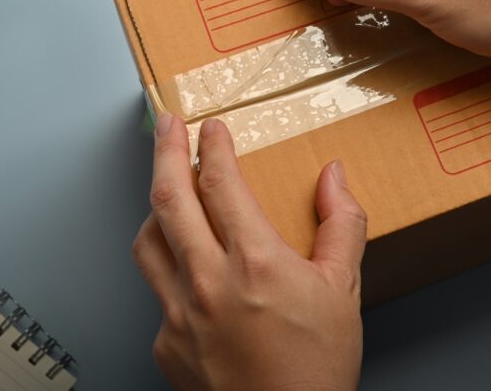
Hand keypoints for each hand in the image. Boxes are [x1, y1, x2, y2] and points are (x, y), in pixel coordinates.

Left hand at [133, 114, 366, 390]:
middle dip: (165, 151)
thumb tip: (334, 178)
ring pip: (147, 242)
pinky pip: (158, 290)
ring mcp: (178, 315)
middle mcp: (207, 283)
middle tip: (167, 125)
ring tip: (170, 193)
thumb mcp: (344, 291)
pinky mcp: (166, 343)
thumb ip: (341, 225)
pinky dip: (171, 269)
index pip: (221, 183)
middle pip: (168, 198)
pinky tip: (192, 271)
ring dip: (156, 208)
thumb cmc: (316, 370)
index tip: (212, 127)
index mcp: (255, 264)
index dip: (214, 147)